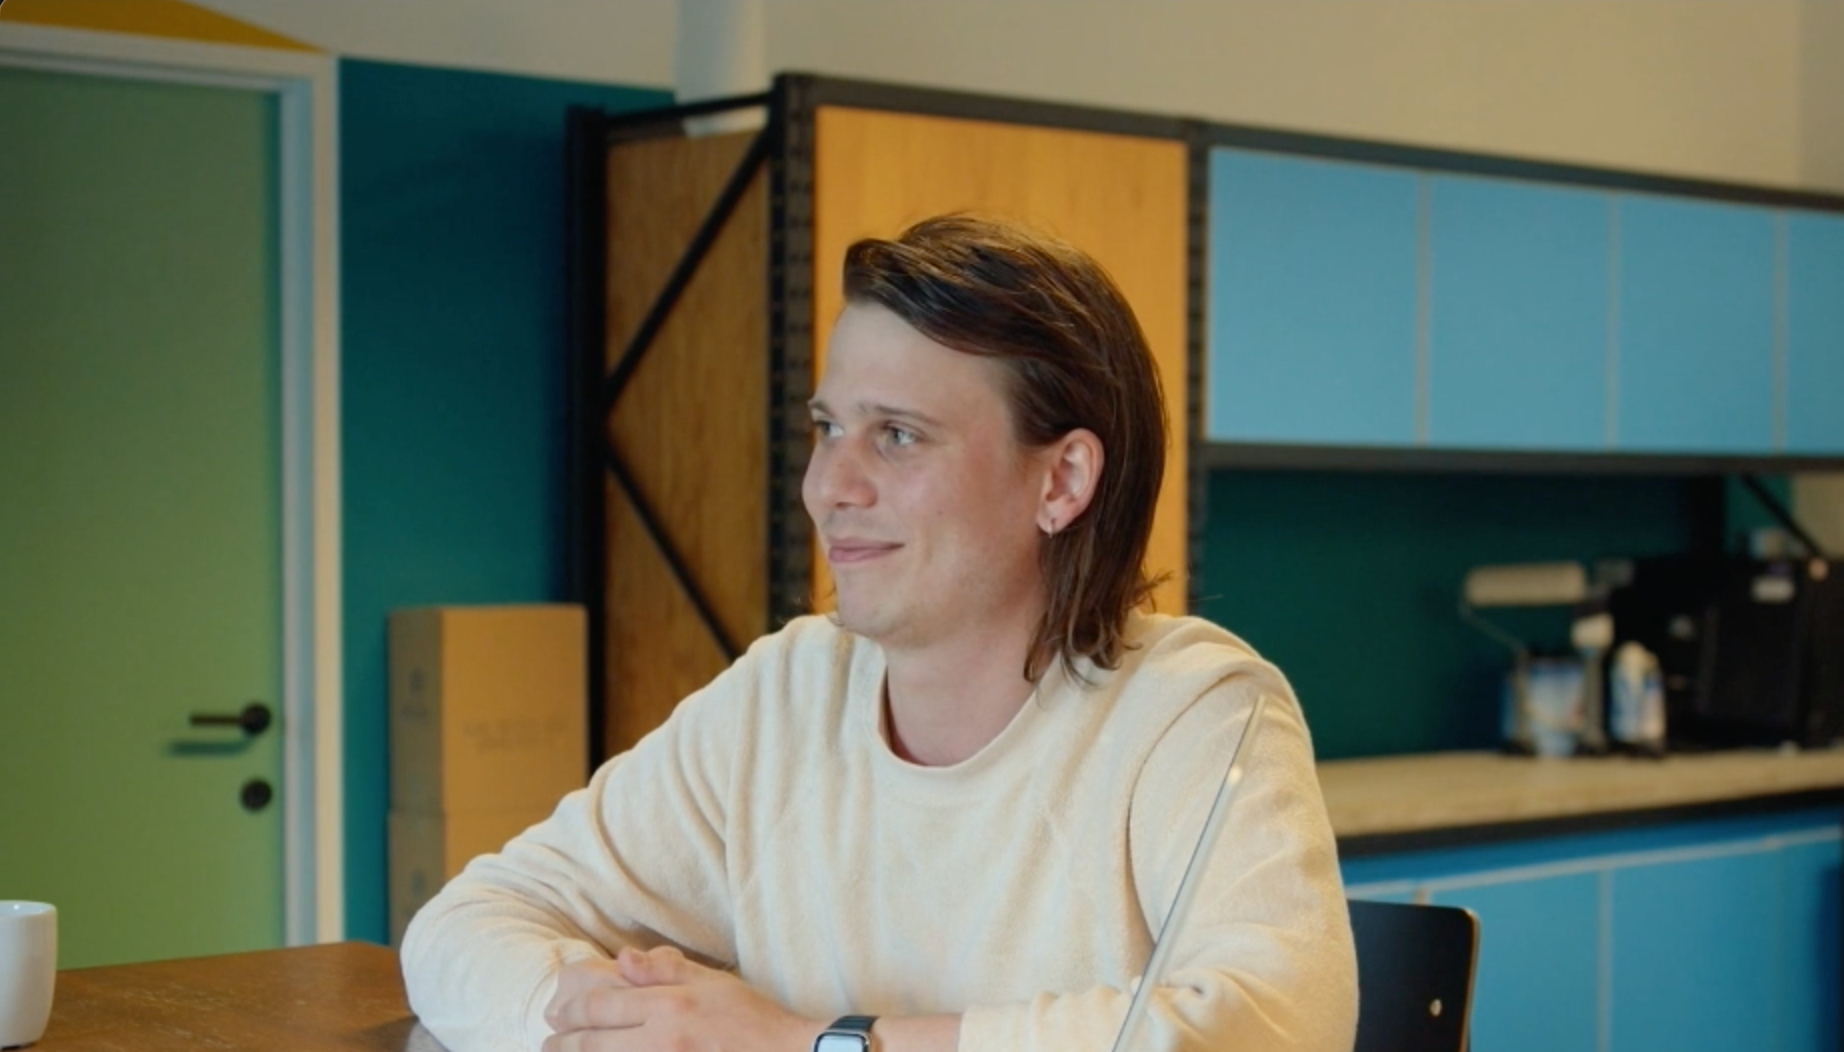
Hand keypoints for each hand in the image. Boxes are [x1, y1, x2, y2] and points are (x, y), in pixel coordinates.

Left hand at [543, 945, 824, 1051]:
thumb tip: (621, 960)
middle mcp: (660, 1040)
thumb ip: (664, 971)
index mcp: (669, 1006)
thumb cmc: (752, 1018)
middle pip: (593, 1043)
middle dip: (562, 1043)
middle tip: (546, 1043)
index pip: (600, 1007)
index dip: (571, 1012)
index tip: (555, 1016)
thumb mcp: (712, 982)